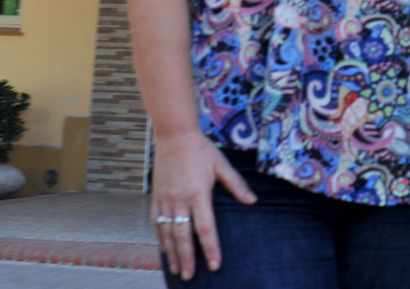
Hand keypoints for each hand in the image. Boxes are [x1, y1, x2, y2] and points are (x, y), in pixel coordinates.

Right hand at [150, 130, 256, 279]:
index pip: (206, 228)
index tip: (214, 265)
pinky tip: (164, 248)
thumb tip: (253, 201)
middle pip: (183, 237)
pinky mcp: (157, 196)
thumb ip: (236, 185)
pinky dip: (160, 238)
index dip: (211, 249)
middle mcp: (180, 200)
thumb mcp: (222, 164)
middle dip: (187, 259)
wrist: (174, 135)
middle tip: (190, 277)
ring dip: (172, 253)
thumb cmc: (200, 149)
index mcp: (199, 194)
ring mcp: (166, 199)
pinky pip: (156, 222)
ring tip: (177, 270)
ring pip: (167, 233)